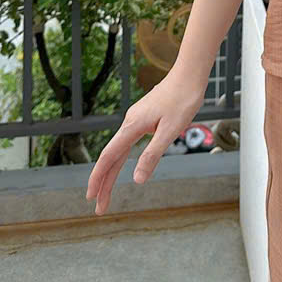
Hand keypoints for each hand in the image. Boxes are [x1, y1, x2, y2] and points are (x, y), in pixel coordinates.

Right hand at [85, 68, 205, 214]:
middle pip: (111, 157)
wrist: (189, 74)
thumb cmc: (183, 99)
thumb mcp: (171, 130)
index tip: (91, 197)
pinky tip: (123, 165)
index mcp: (133, 126)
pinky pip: (127, 142)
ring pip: (119, 150)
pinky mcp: (143, 117)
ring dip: (112, 173)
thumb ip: (152, 154)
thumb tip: (136, 179)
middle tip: (100, 207)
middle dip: (104, 183)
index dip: (99, 179)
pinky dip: (121, 159)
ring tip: (107, 193)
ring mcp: (136, 119)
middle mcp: (130, 122)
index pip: (109, 157)